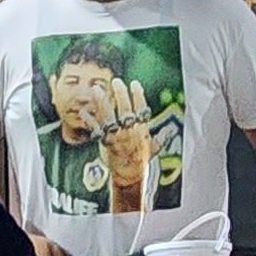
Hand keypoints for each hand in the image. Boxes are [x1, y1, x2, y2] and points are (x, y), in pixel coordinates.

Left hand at [96, 78, 153, 210]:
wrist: (129, 174)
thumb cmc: (141, 160)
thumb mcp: (154, 147)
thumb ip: (162, 136)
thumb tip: (172, 129)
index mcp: (141, 130)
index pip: (141, 109)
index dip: (138, 96)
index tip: (134, 84)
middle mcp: (129, 132)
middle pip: (124, 110)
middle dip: (120, 95)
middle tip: (116, 81)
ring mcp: (116, 136)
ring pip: (108, 116)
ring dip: (101, 102)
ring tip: (96, 89)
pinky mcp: (105, 142)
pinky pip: (96, 128)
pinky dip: (89, 120)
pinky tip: (83, 111)